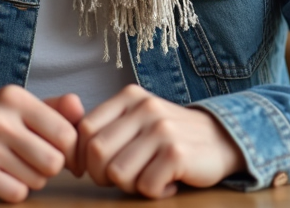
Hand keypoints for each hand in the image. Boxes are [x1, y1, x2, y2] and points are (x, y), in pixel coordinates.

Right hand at [0, 85, 83, 202]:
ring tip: (16, 167)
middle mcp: (0, 119)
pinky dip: (15, 191)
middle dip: (50, 167)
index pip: (66, 133)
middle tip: (36, 162)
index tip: (62, 153)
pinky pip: (17, 193)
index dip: (70, 149)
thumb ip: (53, 108)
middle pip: (54, 161)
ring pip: (37, 180)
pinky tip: (3, 178)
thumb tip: (81, 110)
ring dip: (32, 180)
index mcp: (15, 98)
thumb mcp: (17, 105)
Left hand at [75, 84, 244, 198]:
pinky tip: (168, 182)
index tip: (93, 170)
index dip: (82, 157)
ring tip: (149, 177)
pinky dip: (154, 192)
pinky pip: (145, 187)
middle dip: (103, 176)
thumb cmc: (169, 138)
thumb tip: (67, 156)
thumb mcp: (136, 122)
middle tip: (124, 178)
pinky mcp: (177, 153)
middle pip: (96, 153)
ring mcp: (161, 129)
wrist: (222, 140)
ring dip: (131, 185)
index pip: (85, 129)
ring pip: (118, 173)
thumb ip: (105, 130)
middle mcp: (144, 108)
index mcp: (129, 97)